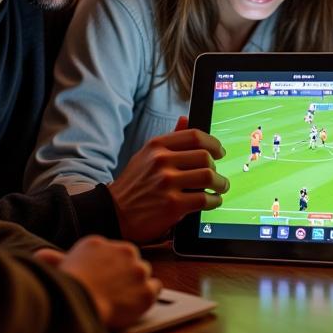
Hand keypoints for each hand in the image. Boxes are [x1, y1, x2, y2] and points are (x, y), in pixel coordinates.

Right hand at [34, 236, 160, 328]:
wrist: (76, 305)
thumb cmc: (64, 289)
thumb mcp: (56, 268)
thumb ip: (52, 259)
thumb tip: (40, 254)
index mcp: (99, 243)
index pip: (109, 252)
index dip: (107, 268)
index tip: (102, 279)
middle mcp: (122, 251)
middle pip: (129, 260)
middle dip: (123, 274)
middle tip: (112, 290)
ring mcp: (137, 270)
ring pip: (143, 273)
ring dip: (136, 284)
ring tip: (122, 298)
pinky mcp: (146, 290)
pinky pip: (155, 287)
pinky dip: (148, 295)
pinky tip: (136, 302)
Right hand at [108, 118, 228, 243]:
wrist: (112, 212)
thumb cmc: (133, 184)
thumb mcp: (146, 155)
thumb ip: (169, 139)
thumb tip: (186, 119)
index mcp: (157, 146)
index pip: (195, 136)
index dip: (213, 143)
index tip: (219, 151)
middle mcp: (162, 161)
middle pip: (205, 156)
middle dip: (216, 167)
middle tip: (218, 175)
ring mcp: (167, 183)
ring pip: (208, 176)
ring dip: (220, 184)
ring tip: (220, 188)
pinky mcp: (172, 205)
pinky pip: (204, 199)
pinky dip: (214, 200)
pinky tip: (212, 201)